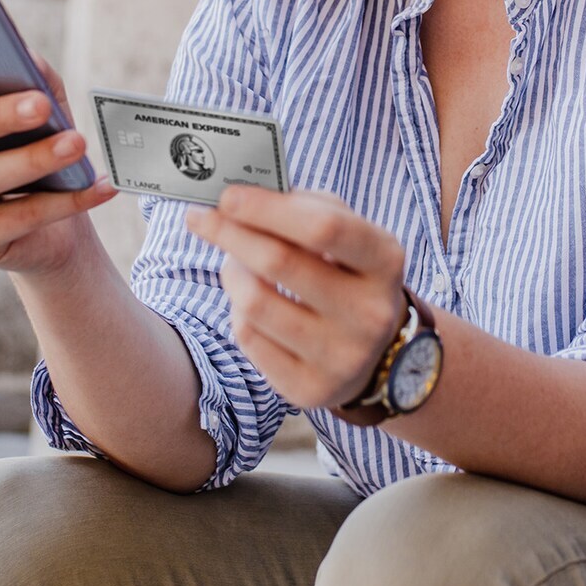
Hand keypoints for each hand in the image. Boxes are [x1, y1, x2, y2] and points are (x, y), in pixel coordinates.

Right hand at [0, 40, 116, 276]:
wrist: (52, 227)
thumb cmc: (36, 151)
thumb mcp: (39, 107)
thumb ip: (30, 76)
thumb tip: (27, 60)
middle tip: (42, 105)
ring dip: (34, 159)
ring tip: (77, 144)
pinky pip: (18, 218)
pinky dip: (66, 201)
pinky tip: (100, 187)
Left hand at [185, 185, 407, 410]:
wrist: (375, 352)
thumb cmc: (347, 273)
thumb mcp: (347, 233)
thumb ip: (304, 207)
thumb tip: (240, 199)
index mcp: (385, 261)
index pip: (323, 228)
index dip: (268, 209)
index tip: (226, 197)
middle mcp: (370, 313)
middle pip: (279, 263)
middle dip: (230, 234)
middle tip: (200, 218)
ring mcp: (342, 357)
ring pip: (254, 303)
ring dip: (231, 273)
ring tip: (233, 261)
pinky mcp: (311, 389)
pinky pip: (248, 338)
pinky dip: (238, 310)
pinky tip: (248, 300)